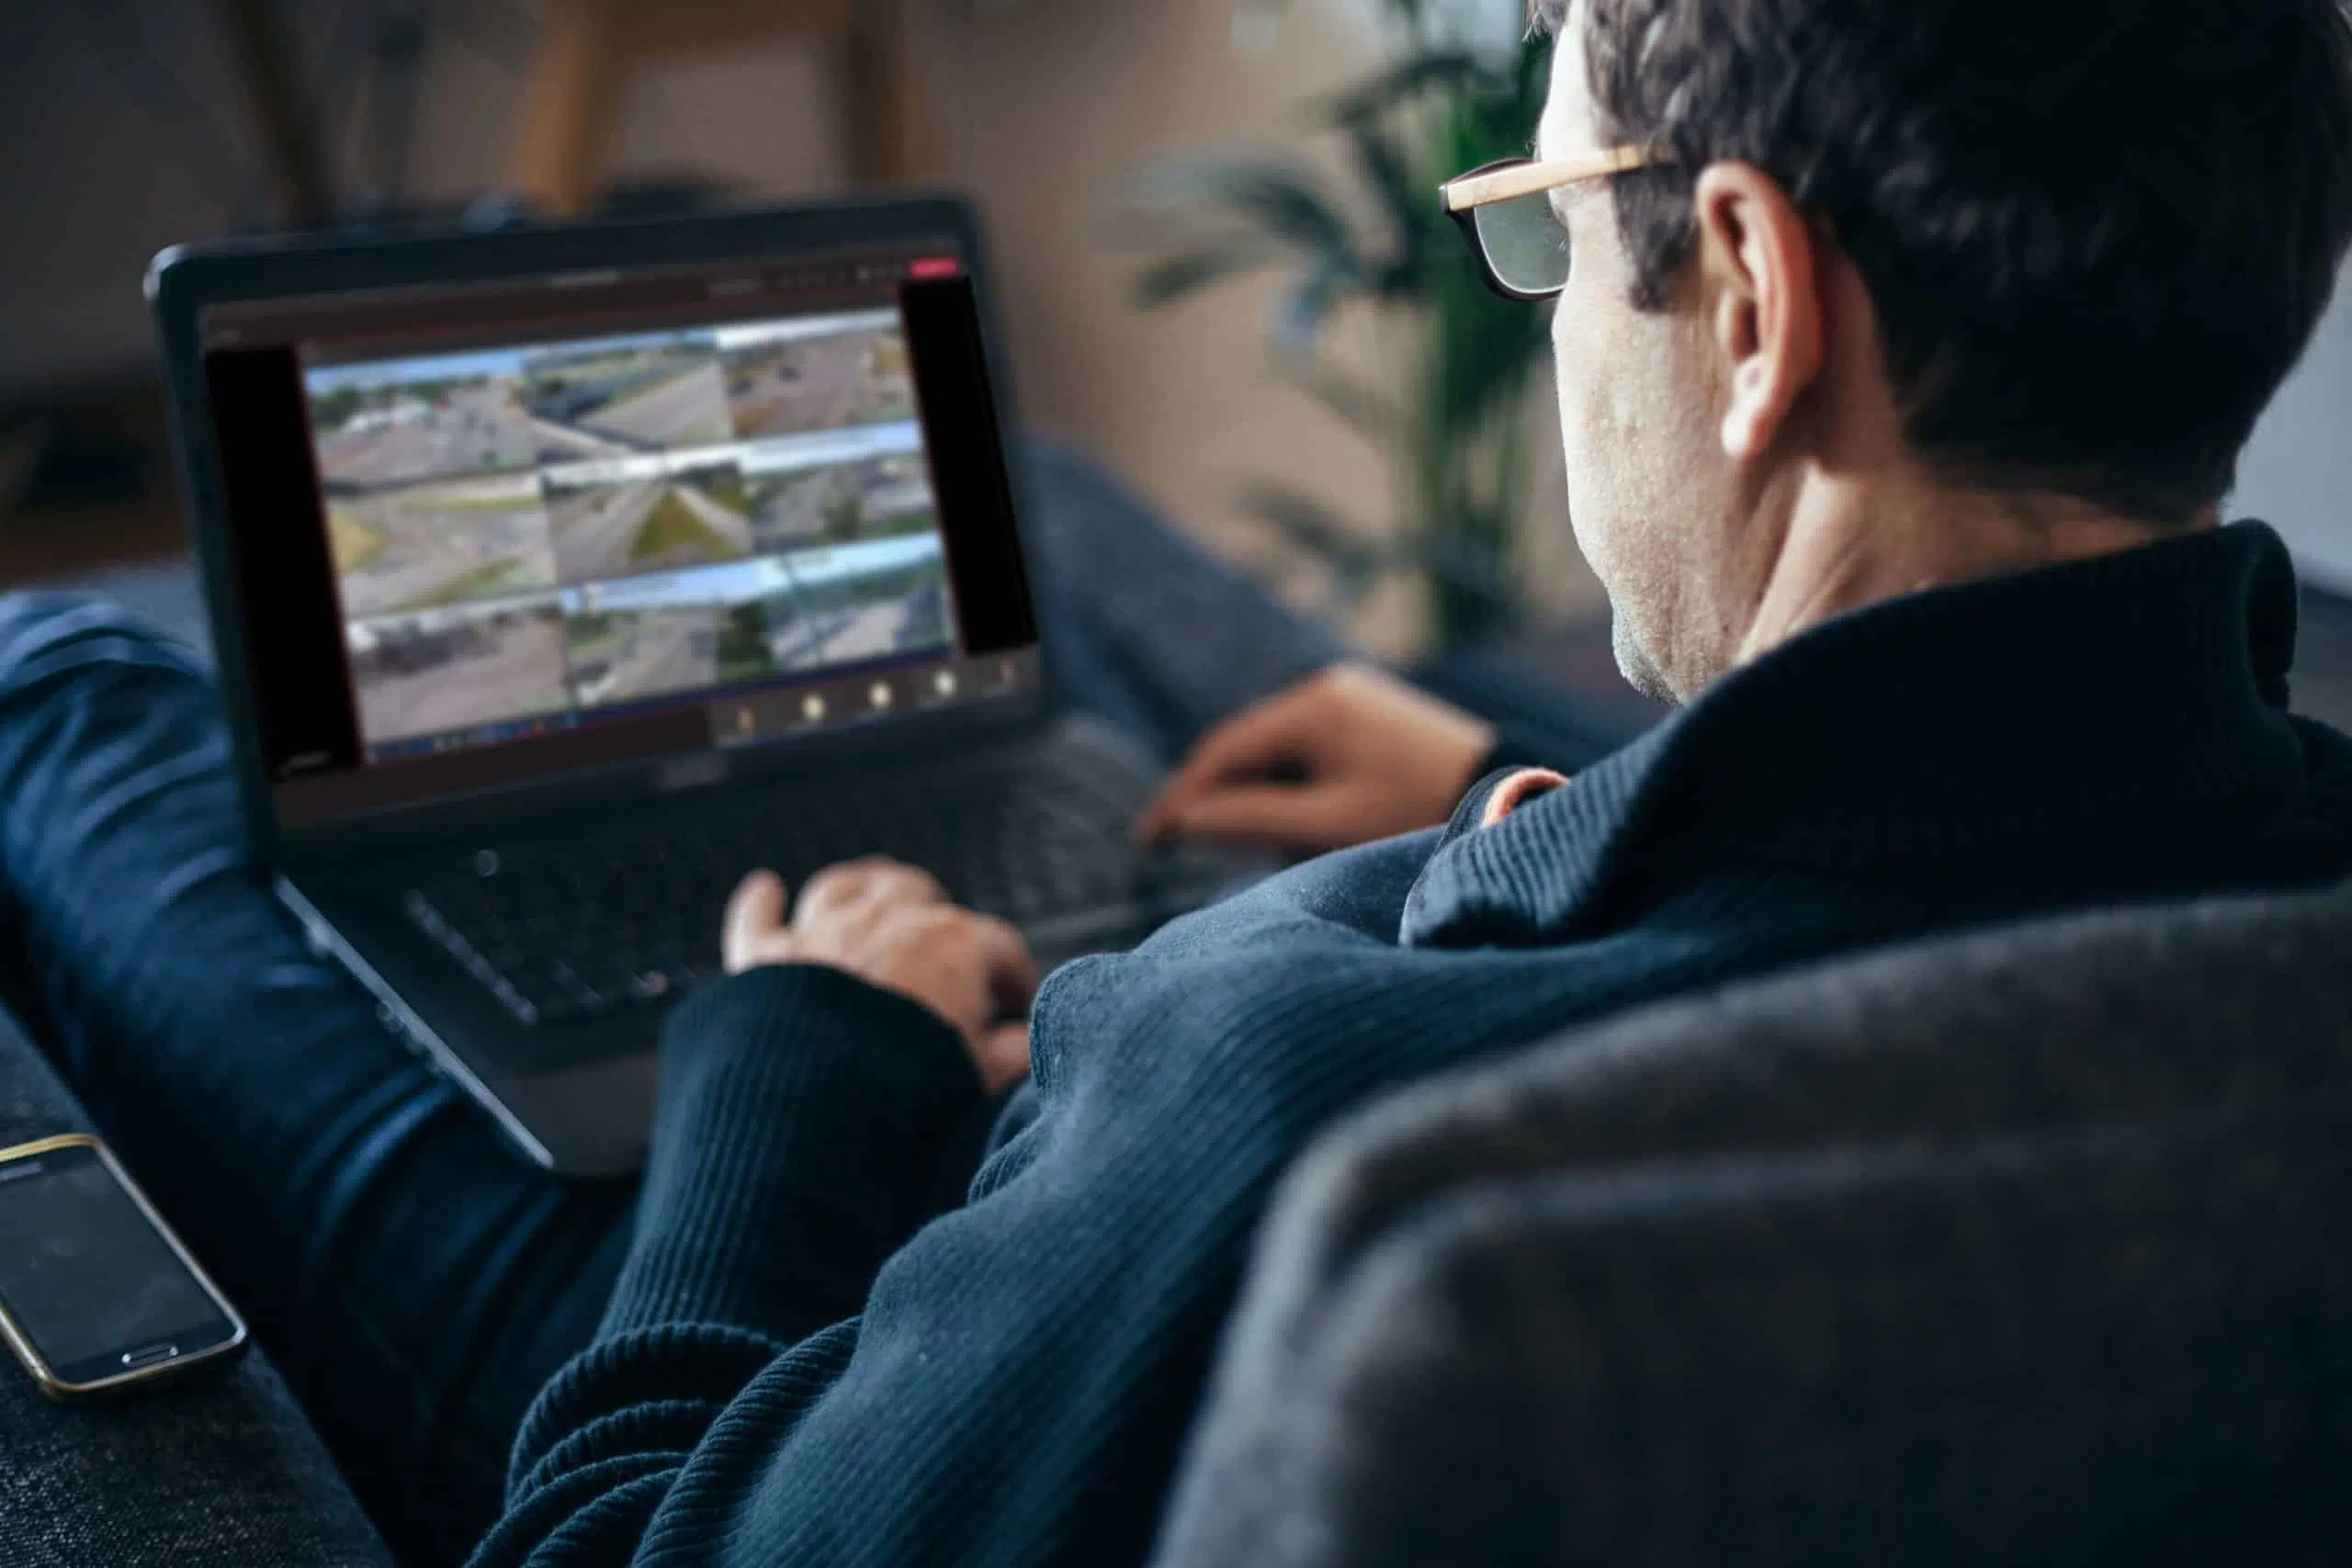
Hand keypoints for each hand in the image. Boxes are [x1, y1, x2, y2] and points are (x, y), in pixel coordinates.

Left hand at [724, 860, 1036, 1092]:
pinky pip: (758, 916)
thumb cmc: (912, 1085)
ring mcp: (822, 932)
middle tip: (942, 946)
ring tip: (873, 892)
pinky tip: (763, 888)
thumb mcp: (983, 1073)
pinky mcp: (765, 958)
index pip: (999, 948)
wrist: (818, 1097)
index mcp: (954, 944)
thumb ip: (1014, 1053)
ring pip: (846, 886)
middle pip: (918, 894)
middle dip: (935, 914)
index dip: (1013, 976)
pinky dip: (761, 902)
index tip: (1015, 1003)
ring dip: (862, 888)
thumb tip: (1028, 1043)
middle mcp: (888, 920)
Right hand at [1136, 662, 1495, 854]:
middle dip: (1212, 794)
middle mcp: (1330, 690)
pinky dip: (1289, 784)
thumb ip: (1251, 820)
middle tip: (1173, 842)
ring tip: (1228, 841)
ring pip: (1279, 749)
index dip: (1181, 797)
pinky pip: (1311, 749)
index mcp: (1314, 707)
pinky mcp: (1376, 718)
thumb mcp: (1328, 827)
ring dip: (1252, 792)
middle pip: (1248, 745)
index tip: (1149, 839)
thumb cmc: (1419, 815)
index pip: (1224, 751)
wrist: (1510, 799)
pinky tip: (1283, 820)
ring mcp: (1355, 699)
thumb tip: (1185, 820)